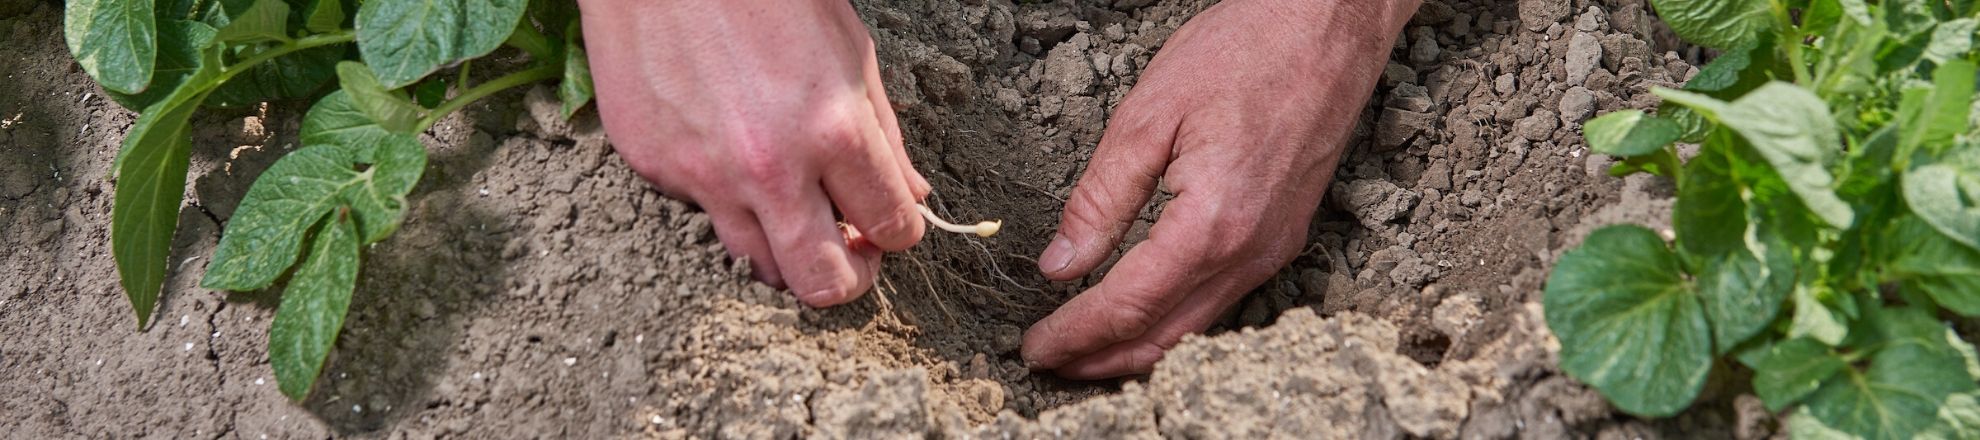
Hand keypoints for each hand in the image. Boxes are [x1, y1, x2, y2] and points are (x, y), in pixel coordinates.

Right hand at [579, 0, 929, 306]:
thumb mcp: (850, 48)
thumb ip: (883, 133)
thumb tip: (910, 195)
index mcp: (833, 129)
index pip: (892, 228)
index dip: (899, 233)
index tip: (888, 224)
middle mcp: (769, 166)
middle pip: (823, 284)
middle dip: (849, 279)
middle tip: (849, 252)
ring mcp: (704, 174)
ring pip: (758, 263)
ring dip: (785, 245)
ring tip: (791, 204)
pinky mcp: (654, 167)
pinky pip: (701, 211)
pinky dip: (723, 195)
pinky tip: (725, 144)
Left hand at [1022, 0, 1420, 378]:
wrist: (1327, 25)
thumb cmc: (1244, 50)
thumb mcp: (1146, 117)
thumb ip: (1100, 199)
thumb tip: (1060, 264)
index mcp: (1213, 221)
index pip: (1130, 305)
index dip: (1076, 333)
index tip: (1034, 346)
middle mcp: (1251, 249)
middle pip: (1166, 337)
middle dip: (1101, 359)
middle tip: (1049, 361)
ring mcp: (1274, 248)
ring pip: (1197, 328)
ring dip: (1138, 347)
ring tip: (1085, 347)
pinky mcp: (1283, 237)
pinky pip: (1223, 300)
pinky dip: (1176, 320)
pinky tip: (1144, 311)